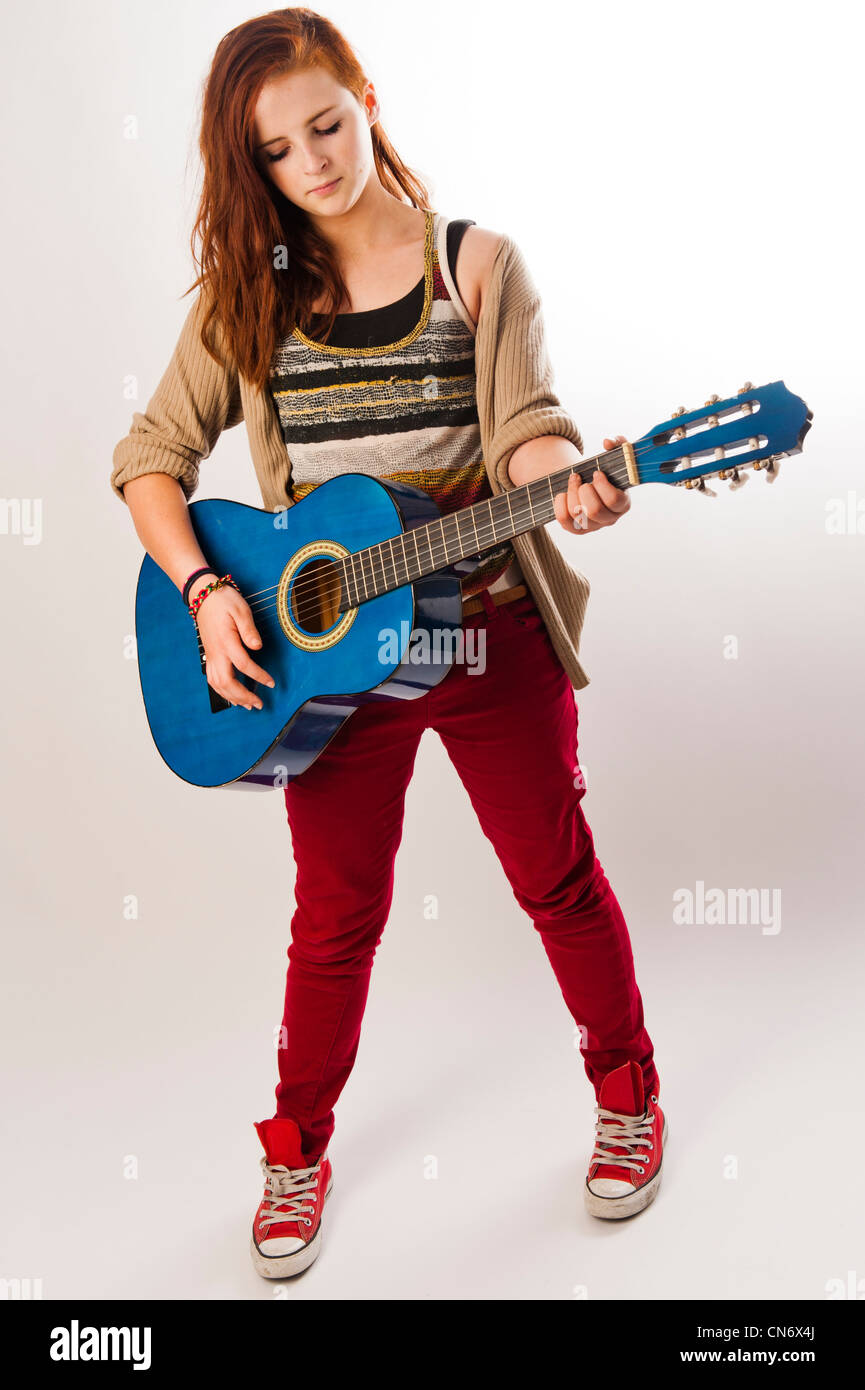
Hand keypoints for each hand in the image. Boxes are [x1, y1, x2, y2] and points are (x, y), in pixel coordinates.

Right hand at [192, 581, 275, 709]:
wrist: (202, 596)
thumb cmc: (223, 600)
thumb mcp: (241, 610)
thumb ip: (249, 630)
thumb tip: (257, 647)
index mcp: (226, 641)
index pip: (243, 665)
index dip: (258, 676)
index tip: (271, 683)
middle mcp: (216, 652)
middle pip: (227, 682)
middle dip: (243, 696)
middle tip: (258, 704)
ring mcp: (210, 655)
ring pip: (217, 684)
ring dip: (232, 698)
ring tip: (247, 705)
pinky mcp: (208, 655)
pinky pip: (211, 679)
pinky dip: (221, 691)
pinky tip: (230, 696)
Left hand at [553, 435, 630, 534]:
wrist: (587, 484)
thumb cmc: (603, 471)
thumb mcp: (614, 457)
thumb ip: (618, 445)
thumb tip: (608, 442)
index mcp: (622, 503)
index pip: (614, 500)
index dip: (602, 485)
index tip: (596, 473)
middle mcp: (609, 519)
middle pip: (595, 511)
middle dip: (583, 490)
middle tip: (580, 478)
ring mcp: (592, 526)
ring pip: (578, 515)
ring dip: (571, 492)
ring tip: (573, 480)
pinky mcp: (577, 529)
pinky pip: (564, 520)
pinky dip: (560, 504)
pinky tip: (563, 493)